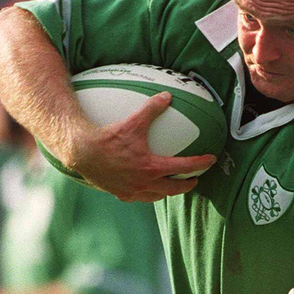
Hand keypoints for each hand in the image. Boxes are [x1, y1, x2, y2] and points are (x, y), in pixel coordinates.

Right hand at [70, 92, 216, 201]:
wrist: (82, 154)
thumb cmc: (108, 138)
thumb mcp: (133, 121)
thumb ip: (152, 109)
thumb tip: (167, 96)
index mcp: (152, 168)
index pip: (184, 168)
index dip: (200, 164)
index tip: (211, 161)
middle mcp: (145, 183)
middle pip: (174, 189)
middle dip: (187, 185)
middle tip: (194, 179)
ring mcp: (133, 192)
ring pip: (157, 196)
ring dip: (168, 191)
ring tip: (171, 186)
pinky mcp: (121, 194)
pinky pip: (139, 197)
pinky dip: (147, 193)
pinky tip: (146, 187)